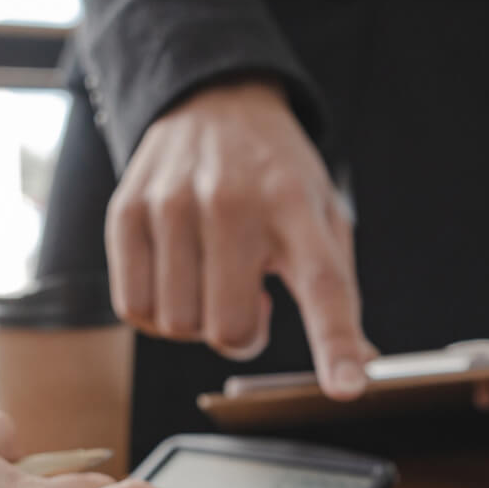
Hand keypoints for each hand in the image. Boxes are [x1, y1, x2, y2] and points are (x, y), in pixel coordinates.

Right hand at [105, 79, 376, 398]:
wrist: (213, 100)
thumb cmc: (275, 173)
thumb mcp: (323, 214)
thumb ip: (339, 291)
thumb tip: (361, 362)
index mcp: (296, 206)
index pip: (324, 285)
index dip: (335, 344)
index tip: (346, 387)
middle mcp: (233, 202)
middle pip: (230, 328)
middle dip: (243, 335)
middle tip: (252, 299)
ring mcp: (173, 204)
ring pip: (178, 325)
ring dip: (198, 322)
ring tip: (213, 279)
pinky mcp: (127, 212)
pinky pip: (134, 308)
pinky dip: (157, 313)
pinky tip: (178, 278)